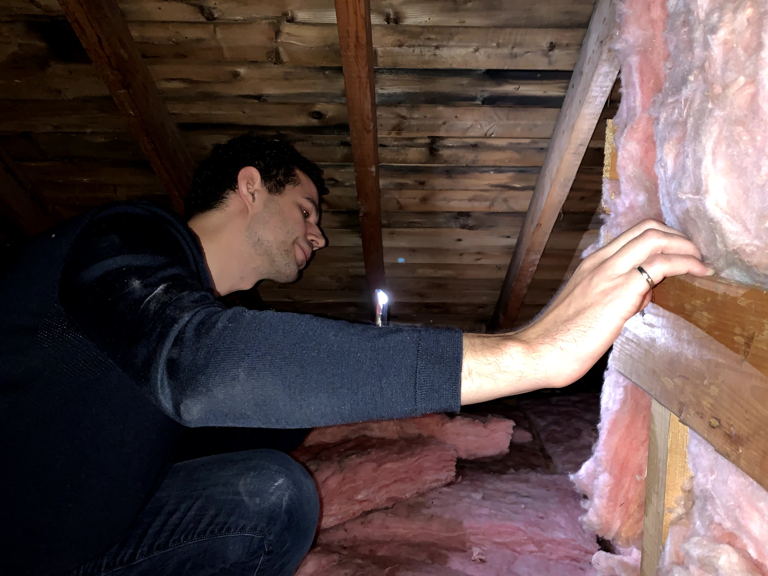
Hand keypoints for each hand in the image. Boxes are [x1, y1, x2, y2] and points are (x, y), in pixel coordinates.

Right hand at [461, 220, 711, 403]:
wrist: (539, 351)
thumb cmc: (559, 340)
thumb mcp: (588, 311)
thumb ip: (614, 297)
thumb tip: (642, 295)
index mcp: (590, 265)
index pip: (631, 236)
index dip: (661, 238)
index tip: (678, 254)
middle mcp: (599, 262)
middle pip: (646, 228)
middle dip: (678, 237)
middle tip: (695, 255)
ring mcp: (609, 273)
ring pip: (655, 238)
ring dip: (686, 246)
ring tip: (702, 263)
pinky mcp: (620, 291)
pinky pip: (660, 264)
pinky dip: (686, 263)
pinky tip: (700, 273)